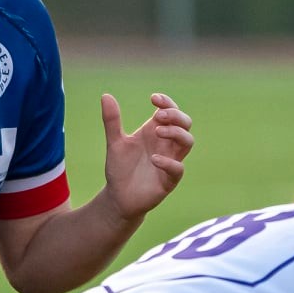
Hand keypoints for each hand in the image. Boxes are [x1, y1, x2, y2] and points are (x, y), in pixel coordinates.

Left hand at [101, 92, 194, 220]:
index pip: (171, 111)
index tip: (153, 99)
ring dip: (176, 133)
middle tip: (158, 116)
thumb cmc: (120, 168)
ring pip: (187, 142)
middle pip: (185, 123)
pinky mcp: (169, 179)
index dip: (167, 102)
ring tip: (158, 131)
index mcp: (155, 131)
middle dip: (175, 115)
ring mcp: (170, 160)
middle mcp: (166, 144)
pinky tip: (153, 158)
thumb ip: (112, 121)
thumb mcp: (114, 142)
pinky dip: (169, 162)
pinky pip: (178, 168)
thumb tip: (106, 95)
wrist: (118, 197)